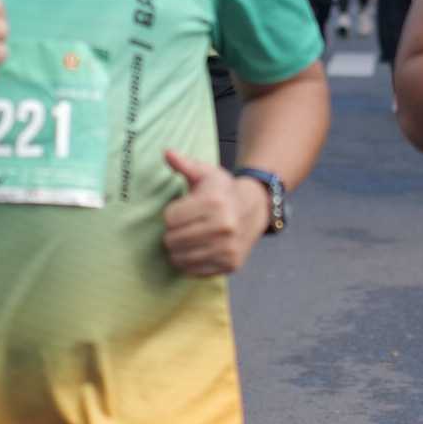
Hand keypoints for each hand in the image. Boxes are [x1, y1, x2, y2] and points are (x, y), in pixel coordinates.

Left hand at [161, 150, 270, 276]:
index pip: (169, 218)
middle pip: (172, 240)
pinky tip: (196, 250)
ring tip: (187, 239)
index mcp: (214, 202)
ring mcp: (228, 248)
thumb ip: (185, 164)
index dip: (171, 214)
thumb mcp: (206, 173)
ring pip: (180, 258)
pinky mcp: (231, 264)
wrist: (256, 208)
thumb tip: (166, 152)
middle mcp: (223, 226)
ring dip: (178, 250)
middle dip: (172, 233)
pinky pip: (194, 271)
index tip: (180, 211)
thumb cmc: (224, 190)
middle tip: (183, 227)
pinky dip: (190, 263)